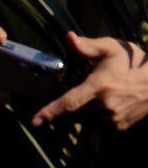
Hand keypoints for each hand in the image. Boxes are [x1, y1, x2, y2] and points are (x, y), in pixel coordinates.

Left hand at [33, 33, 147, 129]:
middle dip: (63, 110)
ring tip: (97, 96)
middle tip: (68, 99)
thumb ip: (88, 45)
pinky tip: (103, 105)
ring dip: (82, 112)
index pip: (69, 104)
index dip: (50, 113)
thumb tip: (69, 38)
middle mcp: (106, 108)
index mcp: (100, 88)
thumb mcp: (112, 48)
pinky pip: (98, 127)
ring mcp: (114, 121)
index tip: (34, 122)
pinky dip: (95, 118)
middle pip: (73, 115)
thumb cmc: (133, 62)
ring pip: (85, 122)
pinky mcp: (121, 129)